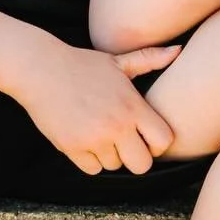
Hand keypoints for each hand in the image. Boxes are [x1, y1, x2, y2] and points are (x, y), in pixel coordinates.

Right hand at [16, 39, 179, 175]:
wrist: (40, 70)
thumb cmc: (82, 65)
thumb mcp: (118, 61)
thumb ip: (149, 59)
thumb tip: (178, 49)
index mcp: (133, 106)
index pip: (163, 141)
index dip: (157, 143)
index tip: (146, 137)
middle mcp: (116, 125)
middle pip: (142, 165)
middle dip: (135, 156)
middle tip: (124, 142)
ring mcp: (94, 139)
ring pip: (114, 166)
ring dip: (109, 155)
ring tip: (99, 133)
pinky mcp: (72, 148)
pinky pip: (92, 169)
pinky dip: (90, 160)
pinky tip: (84, 140)